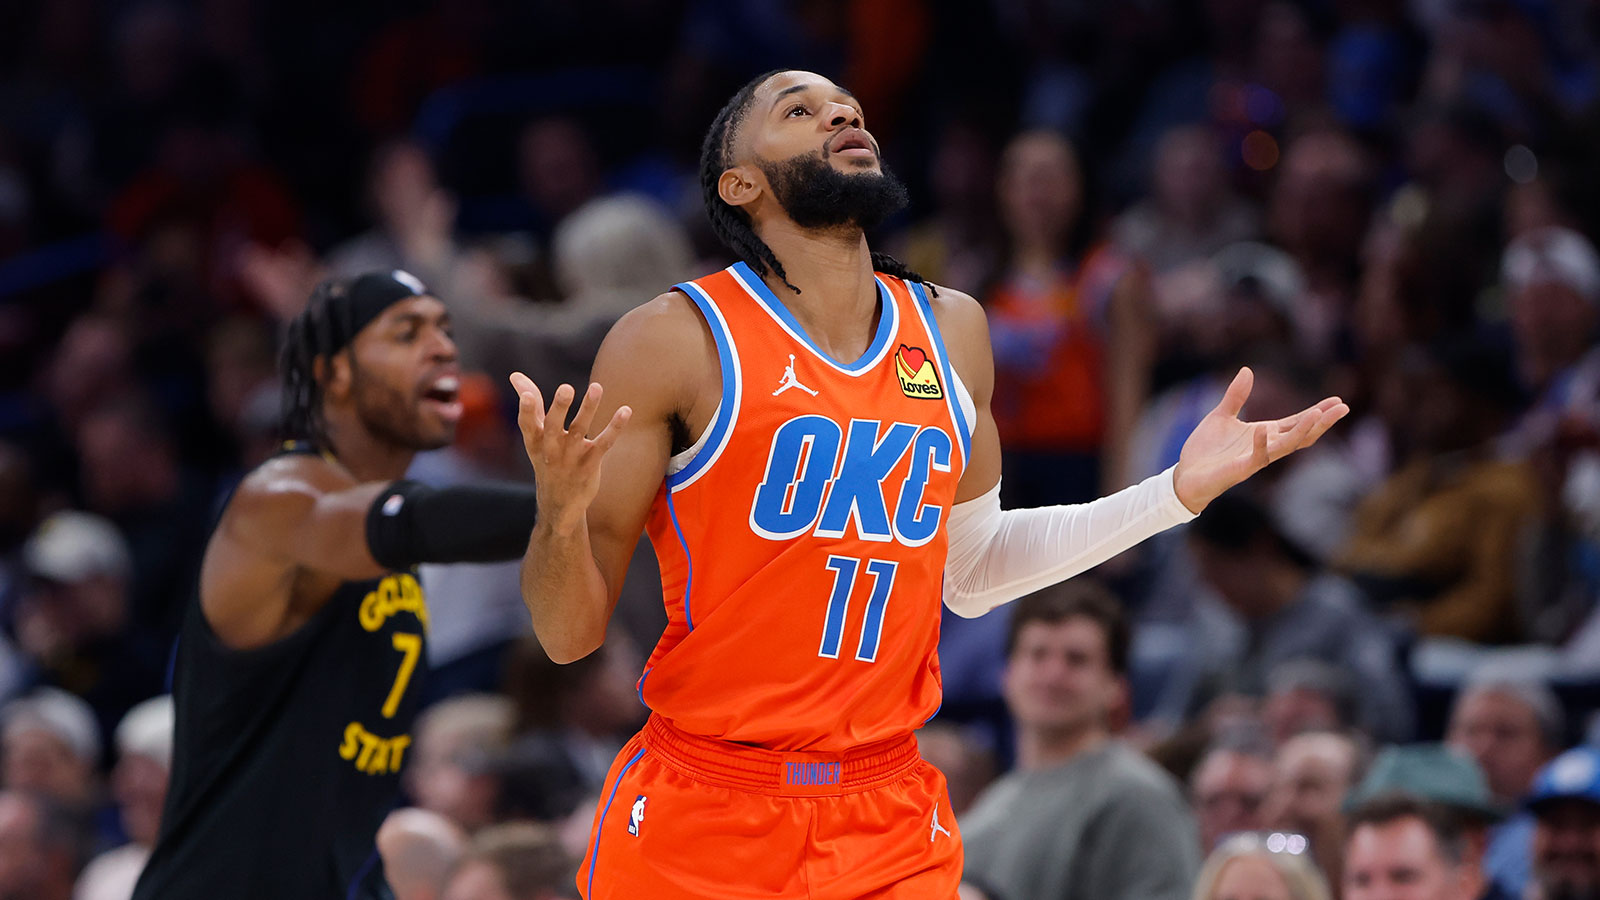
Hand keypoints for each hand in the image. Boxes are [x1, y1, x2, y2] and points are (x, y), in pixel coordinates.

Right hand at [510, 374, 630, 533]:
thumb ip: (531, 405)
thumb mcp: (535, 437)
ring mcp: (571, 458)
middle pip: (553, 426)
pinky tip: (626, 410)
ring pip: (580, 429)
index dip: (526, 411)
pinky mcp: (590, 464)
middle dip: (559, 407)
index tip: (527, 396)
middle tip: (566, 388)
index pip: (528, 425)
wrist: (560, 503)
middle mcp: (551, 450)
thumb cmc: (546, 459)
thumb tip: (515, 375)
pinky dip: (615, 427)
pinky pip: (604, 443)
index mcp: (535, 442)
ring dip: (588, 408)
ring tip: (596, 387)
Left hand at [1172, 367, 1348, 512]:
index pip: (1296, 422)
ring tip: (1317, 414)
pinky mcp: (1240, 470)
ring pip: (1286, 447)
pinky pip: (1256, 458)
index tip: (1338, 401)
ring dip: (1302, 431)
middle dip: (1322, 422)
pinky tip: (1264, 430)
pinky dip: (1261, 445)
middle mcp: (1265, 447)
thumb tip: (1248, 370)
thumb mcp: (1221, 415)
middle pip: (1301, 435)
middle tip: (1343, 408)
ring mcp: (1255, 459)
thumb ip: (1236, 396)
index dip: (1317, 412)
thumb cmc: (1205, 449)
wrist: (1186, 475)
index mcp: (1264, 434)